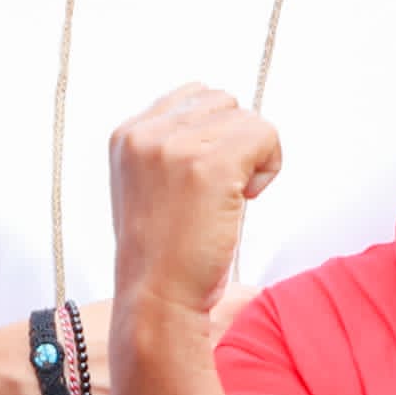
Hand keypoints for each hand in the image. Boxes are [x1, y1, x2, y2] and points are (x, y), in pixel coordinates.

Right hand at [109, 85, 281, 329]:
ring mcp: (175, 145)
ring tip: (228, 199)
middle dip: (233, 142)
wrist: (156, 299)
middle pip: (222, 102)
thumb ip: (172, 146)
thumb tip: (228, 115)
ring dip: (253, 157)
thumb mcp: (150, 186)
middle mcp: (145, 132)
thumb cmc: (164, 254)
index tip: (201, 180)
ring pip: (247, 118)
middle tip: (217, 192)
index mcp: (125, 134)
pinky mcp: (210, 164)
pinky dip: (269, 167)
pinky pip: (266, 135)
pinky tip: (246, 200)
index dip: (213, 134)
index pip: (193, 95)